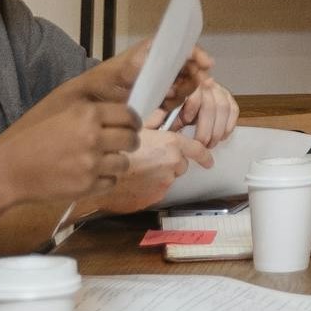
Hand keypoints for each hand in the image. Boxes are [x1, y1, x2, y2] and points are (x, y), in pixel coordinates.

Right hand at [0, 59, 144, 203]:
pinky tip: (90, 176)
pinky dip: (105, 180)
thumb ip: (91, 114)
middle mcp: (93, 137)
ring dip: (117, 163)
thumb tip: (121, 116)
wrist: (9, 170)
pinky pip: (112, 182)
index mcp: (87, 114)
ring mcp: (92, 163)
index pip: (128, 115)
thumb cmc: (31, 139)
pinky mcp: (88, 186)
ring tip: (101, 162)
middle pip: (132, 139)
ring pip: (125, 163)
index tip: (130, 126)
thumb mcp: (61, 114)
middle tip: (119, 145)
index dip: (132, 122)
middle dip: (129, 142)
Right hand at [95, 126, 212, 213]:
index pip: (196, 149)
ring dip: (160, 174)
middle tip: (151, 159)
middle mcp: (173, 163)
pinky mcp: (157, 196)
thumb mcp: (134, 129)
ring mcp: (166, 181)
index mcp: (170, 144)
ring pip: (169, 178)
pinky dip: (151, 186)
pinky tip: (136, 181)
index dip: (204, 155)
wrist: (102, 175)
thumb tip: (160, 114)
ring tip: (140, 170)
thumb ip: (152, 121)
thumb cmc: (116, 149)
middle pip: (181, 164)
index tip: (209, 161)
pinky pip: (158, 190)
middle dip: (171, 163)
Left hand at [175, 72, 239, 147]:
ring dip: (218, 130)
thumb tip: (167, 130)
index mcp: (189, 86)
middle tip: (201, 143)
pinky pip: (233, 110)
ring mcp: (219, 90)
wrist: (191, 98)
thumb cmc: (179, 107)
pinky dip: (228, 125)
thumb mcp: (171, 111)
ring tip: (211, 143)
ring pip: (223, 109)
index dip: (191, 106)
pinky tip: (222, 136)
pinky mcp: (229, 98)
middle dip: (206, 128)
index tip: (186, 120)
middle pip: (210, 105)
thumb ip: (170, 118)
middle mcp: (206, 85)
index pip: (193, 92)